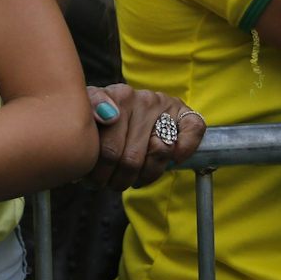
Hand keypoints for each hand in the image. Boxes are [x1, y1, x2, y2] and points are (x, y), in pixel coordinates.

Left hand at [87, 85, 204, 190]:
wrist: (126, 108)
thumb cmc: (102, 116)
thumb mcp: (88, 111)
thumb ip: (92, 105)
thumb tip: (107, 115)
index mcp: (119, 95)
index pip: (110, 148)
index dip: (100, 171)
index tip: (91, 179)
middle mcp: (144, 99)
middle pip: (132, 157)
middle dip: (118, 179)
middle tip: (108, 184)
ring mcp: (165, 105)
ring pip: (160, 153)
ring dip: (144, 176)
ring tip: (129, 180)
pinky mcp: (184, 113)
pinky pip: (192, 130)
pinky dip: (185, 149)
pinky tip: (173, 161)